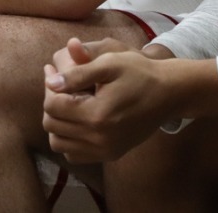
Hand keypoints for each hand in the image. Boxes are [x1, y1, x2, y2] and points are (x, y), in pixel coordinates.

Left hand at [42, 38, 196, 163]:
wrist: (168, 94)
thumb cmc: (140, 73)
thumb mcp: (110, 63)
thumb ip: (78, 73)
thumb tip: (51, 83)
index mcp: (97, 115)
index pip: (53, 106)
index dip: (48, 85)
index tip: (51, 70)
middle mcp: (99, 139)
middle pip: (52, 125)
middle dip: (50, 102)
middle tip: (58, 83)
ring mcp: (105, 150)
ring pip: (59, 143)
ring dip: (57, 122)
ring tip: (66, 101)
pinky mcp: (110, 155)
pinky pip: (75, 154)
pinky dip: (68, 139)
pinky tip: (77, 119)